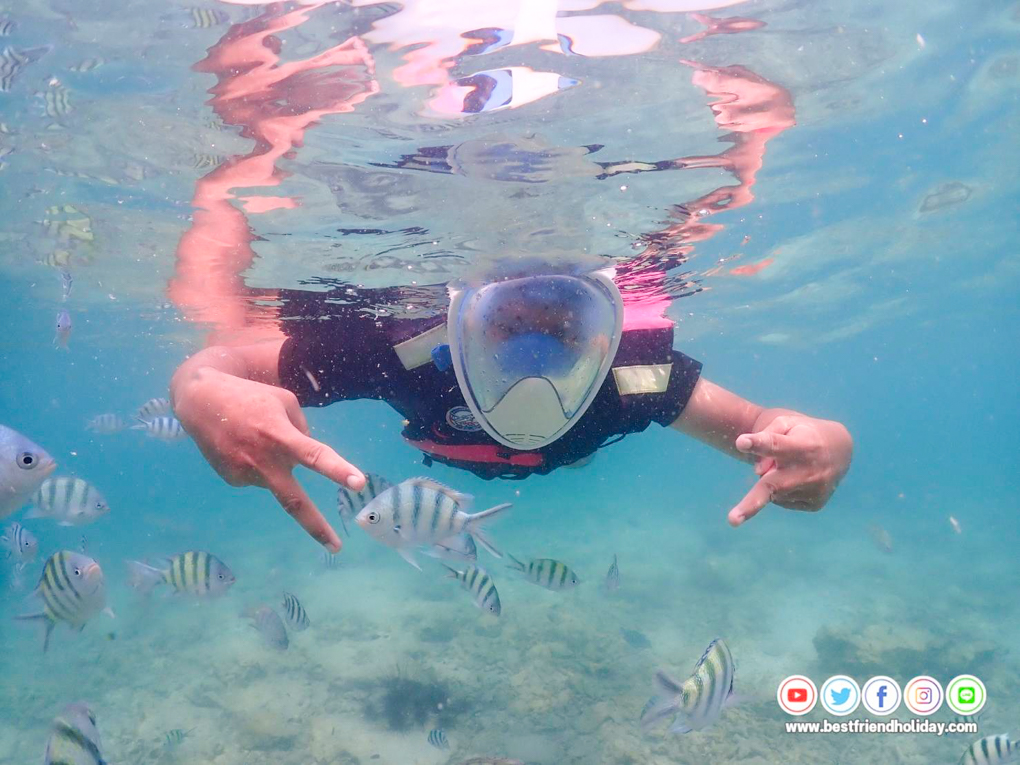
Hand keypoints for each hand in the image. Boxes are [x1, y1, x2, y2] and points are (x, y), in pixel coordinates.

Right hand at [172, 366, 363, 551]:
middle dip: (316, 526)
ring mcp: (245, 473)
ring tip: (254, 435)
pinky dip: (260, 463)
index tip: (359, 484)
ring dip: (276, 463)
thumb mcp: (284, 401)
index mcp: (279, 435)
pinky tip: (242, 446)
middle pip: (293, 501)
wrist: (199, 402)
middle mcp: (262, 460)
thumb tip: (310, 456)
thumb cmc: (249, 396)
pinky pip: (259, 476)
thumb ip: (302, 429)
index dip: (338, 470)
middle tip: (336, 547)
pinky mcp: (232, 480)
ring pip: (277, 477)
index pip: (315, 455)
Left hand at [728, 414, 851, 525]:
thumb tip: (758, 472)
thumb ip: (767, 437)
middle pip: (773, 487)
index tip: (742, 443)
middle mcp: (809, 470)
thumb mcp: (787, 423)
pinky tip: (797, 478)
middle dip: (751, 504)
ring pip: (773, 492)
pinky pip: (782, 500)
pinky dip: (783, 489)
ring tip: (790, 466)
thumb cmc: (803, 433)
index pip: (775, 443)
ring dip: (773, 480)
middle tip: (732, 520)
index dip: (758, 444)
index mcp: (801, 445)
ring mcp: (813, 490)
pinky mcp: (815, 504)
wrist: (841, 449)